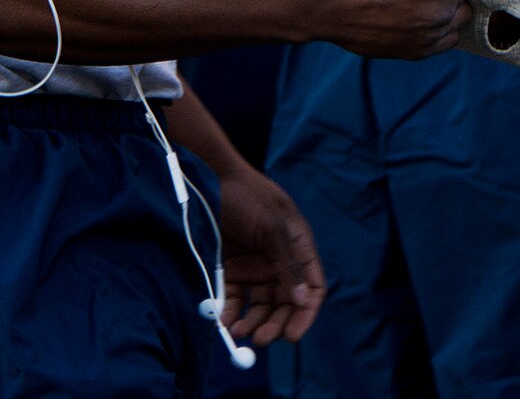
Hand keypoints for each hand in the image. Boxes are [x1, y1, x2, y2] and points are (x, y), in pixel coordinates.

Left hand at [215, 163, 326, 346]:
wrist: (207, 179)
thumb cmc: (247, 196)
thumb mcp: (272, 227)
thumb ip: (288, 263)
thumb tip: (304, 299)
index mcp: (299, 246)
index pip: (312, 286)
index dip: (306, 312)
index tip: (293, 335)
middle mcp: (280, 260)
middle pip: (286, 302)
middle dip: (276, 322)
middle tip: (261, 340)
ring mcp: (255, 266)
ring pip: (259, 305)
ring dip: (252, 322)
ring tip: (238, 332)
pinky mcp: (231, 269)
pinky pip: (235, 299)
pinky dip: (231, 312)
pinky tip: (224, 321)